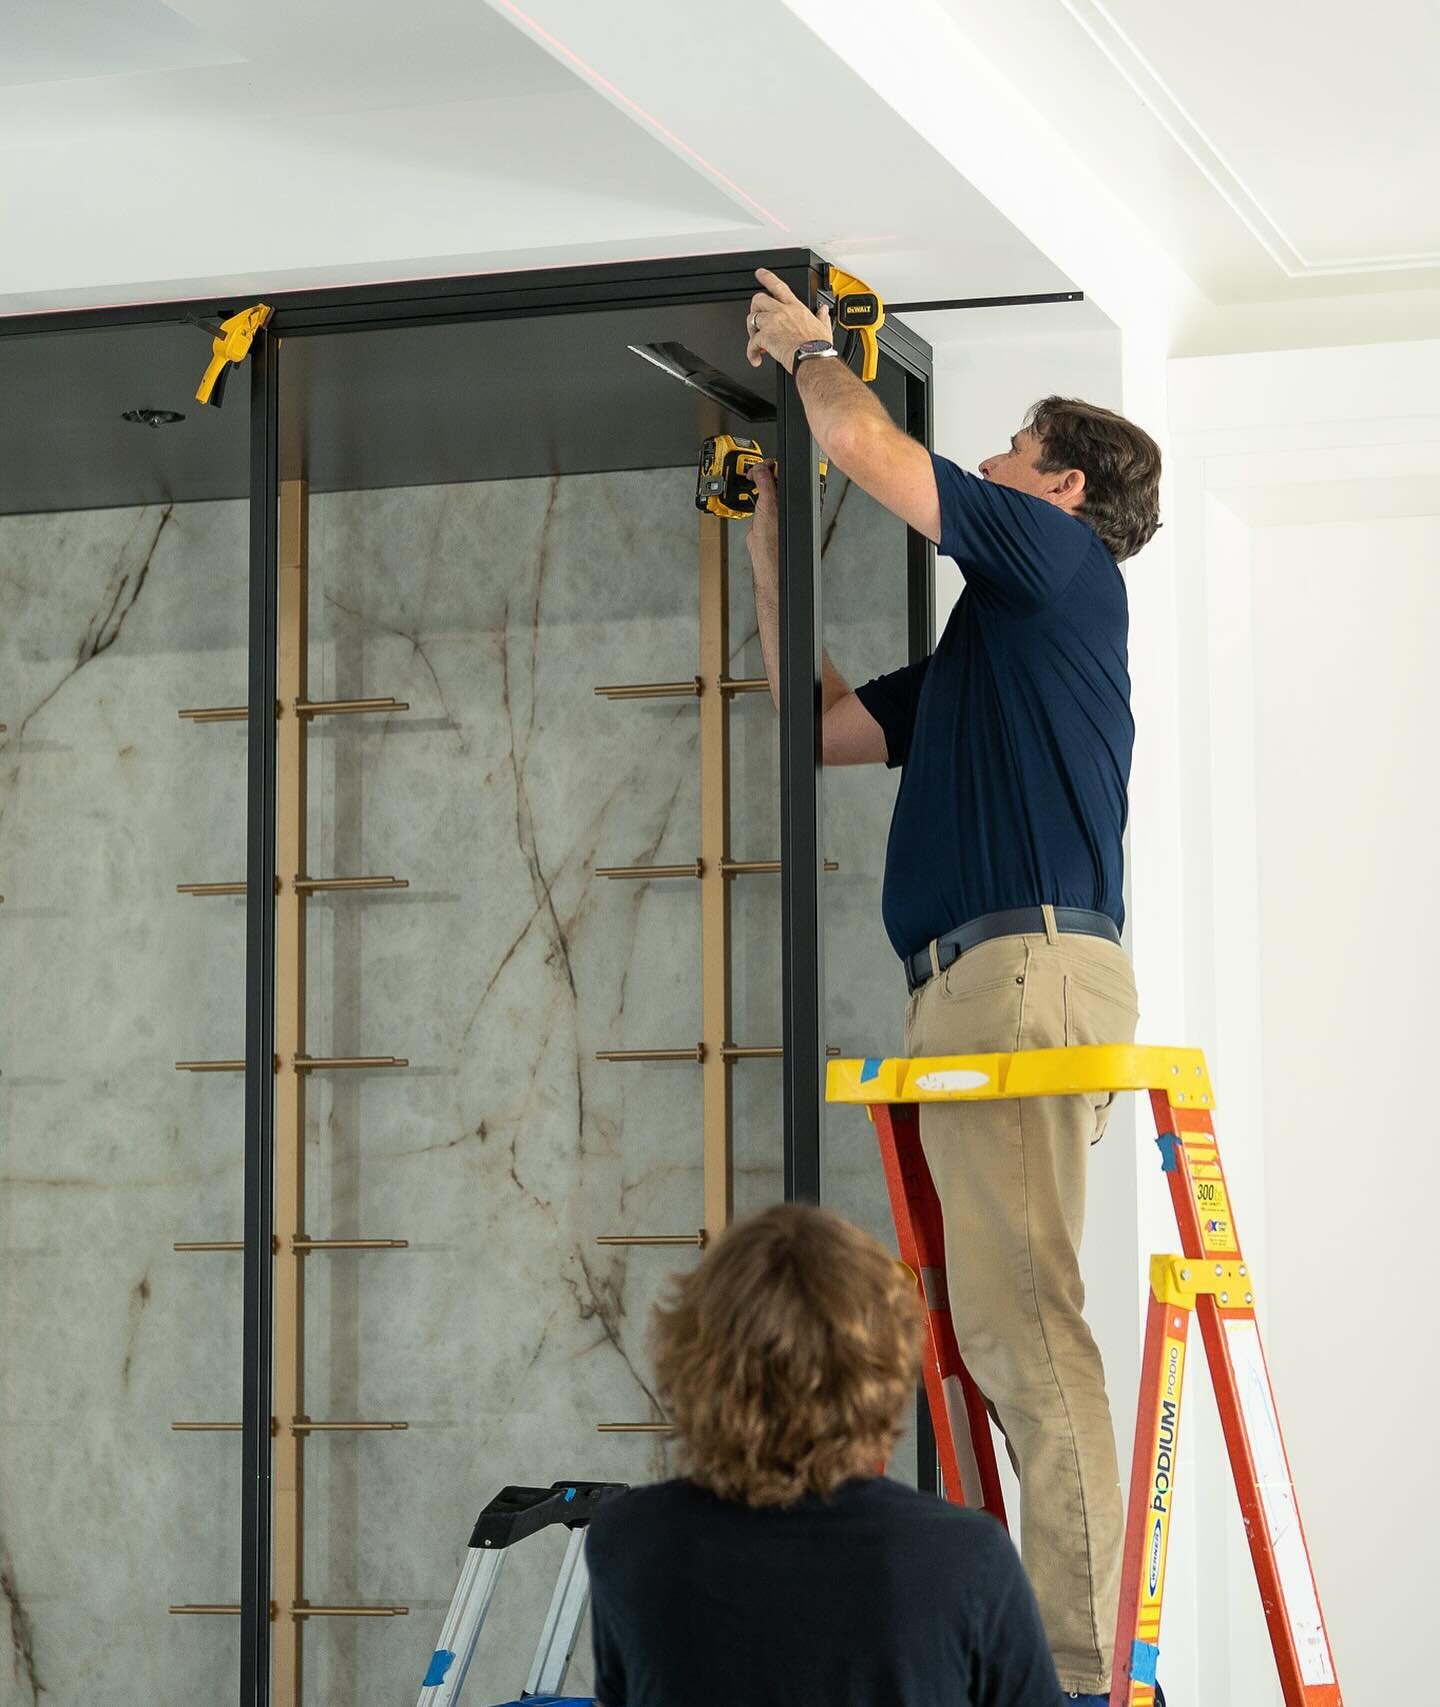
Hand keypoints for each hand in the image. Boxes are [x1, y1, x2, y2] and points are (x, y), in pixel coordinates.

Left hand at [745, 267, 831, 373]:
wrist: (813, 358)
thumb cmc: (818, 347)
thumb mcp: (823, 327)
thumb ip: (822, 317)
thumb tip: (824, 311)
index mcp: (795, 307)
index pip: (779, 286)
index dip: (767, 277)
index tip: (759, 273)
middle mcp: (782, 311)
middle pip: (758, 299)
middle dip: (754, 308)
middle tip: (756, 318)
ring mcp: (772, 323)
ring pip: (751, 318)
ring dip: (751, 330)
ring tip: (756, 340)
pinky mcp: (765, 337)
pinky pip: (751, 342)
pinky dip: (751, 352)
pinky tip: (755, 359)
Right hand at [746, 462, 777, 579]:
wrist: (764, 558)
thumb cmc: (773, 540)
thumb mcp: (767, 505)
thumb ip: (765, 483)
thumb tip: (760, 469)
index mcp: (792, 498)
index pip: (783, 473)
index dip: (771, 466)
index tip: (759, 467)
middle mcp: (786, 503)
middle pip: (774, 477)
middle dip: (762, 472)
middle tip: (752, 474)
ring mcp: (776, 508)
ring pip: (766, 486)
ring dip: (756, 482)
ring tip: (750, 482)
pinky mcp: (766, 515)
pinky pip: (760, 498)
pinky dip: (754, 493)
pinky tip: (751, 495)